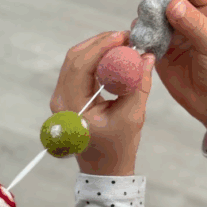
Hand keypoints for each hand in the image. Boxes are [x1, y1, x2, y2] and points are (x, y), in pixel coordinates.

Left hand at [50, 31, 156, 174]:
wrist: (104, 170)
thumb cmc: (118, 149)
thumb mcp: (132, 116)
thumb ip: (139, 85)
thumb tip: (146, 55)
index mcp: (71, 106)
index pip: (80, 65)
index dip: (101, 45)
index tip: (123, 36)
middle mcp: (60, 100)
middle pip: (75, 58)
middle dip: (100, 43)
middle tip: (125, 37)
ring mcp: (61, 98)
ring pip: (75, 61)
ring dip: (98, 50)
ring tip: (123, 45)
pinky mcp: (68, 97)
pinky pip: (79, 71)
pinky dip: (96, 60)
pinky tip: (114, 58)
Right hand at [135, 0, 206, 145]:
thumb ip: (195, 24)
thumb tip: (173, 4)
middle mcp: (194, 19)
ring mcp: (177, 35)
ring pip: (156, 16)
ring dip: (147, 15)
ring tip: (143, 22)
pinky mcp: (163, 53)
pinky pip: (148, 38)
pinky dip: (141, 35)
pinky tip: (139, 37)